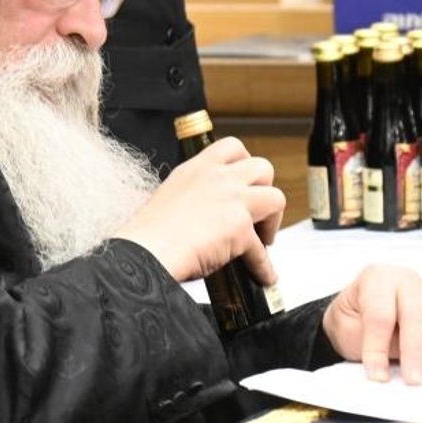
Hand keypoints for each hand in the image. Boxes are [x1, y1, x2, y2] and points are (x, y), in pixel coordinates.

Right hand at [115, 136, 284, 284]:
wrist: (145, 250)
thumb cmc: (148, 234)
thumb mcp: (169, 197)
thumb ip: (193, 196)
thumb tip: (206, 215)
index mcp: (196, 168)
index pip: (232, 147)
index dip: (246, 163)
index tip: (246, 182)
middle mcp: (217, 178)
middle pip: (262, 167)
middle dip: (265, 189)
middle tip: (257, 210)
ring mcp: (232, 199)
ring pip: (276, 198)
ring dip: (273, 220)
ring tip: (263, 238)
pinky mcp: (240, 227)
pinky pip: (262, 250)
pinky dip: (263, 266)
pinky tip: (261, 275)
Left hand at [322, 264, 421, 384]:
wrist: (360, 310)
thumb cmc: (353, 318)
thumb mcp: (347, 327)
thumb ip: (367, 344)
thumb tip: (384, 372)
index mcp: (376, 278)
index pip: (380, 314)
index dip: (378, 347)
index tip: (377, 375)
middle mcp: (406, 280)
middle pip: (416, 313)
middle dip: (415, 350)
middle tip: (413, 379)